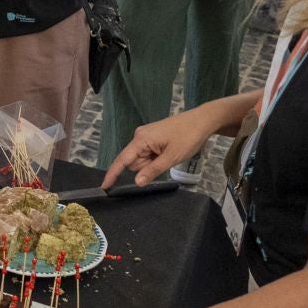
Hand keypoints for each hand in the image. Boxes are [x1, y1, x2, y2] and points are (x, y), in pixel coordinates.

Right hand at [102, 104, 222, 186]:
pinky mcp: (152, 137)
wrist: (202, 121)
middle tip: (165, 160)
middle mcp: (139, 136)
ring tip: (169, 154)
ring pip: (142, 159)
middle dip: (146, 167)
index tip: (104, 186)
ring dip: (153, 163)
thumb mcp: (172, 157)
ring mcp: (146, 136)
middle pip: (134, 162)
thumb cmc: (188, 137)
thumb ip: (152, 170)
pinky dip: (156, 158)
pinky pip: (147, 154)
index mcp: (141, 139)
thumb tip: (136, 182)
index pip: (122, 160)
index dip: (113, 174)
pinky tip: (168, 151)